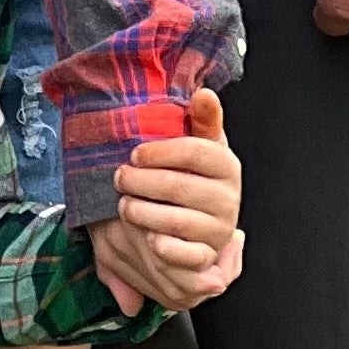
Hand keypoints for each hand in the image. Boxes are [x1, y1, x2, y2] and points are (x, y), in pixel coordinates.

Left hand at [96, 89, 244, 312]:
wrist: (205, 222)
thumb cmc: (195, 175)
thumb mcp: (200, 145)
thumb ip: (202, 120)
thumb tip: (204, 93)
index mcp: (227, 164)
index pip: (195, 151)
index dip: (160, 152)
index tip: (135, 153)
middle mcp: (229, 198)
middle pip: (178, 186)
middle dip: (140, 182)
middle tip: (119, 178)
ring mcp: (219, 229)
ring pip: (176, 220)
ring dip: (142, 212)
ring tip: (124, 205)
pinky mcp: (207, 255)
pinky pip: (186, 255)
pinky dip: (165, 248)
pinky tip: (148, 238)